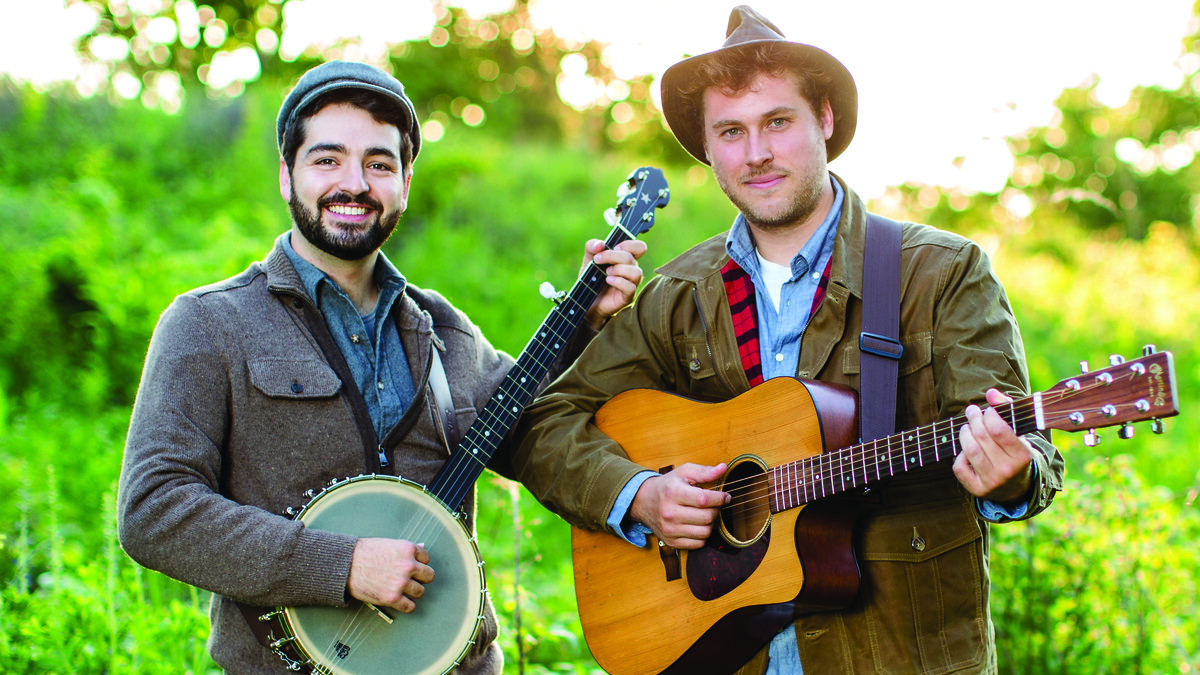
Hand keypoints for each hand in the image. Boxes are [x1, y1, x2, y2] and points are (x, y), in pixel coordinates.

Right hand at [347, 538, 433, 613]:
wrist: (345, 565)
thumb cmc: (364, 553)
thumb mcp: (389, 544)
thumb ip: (406, 550)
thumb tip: (422, 549)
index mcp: (408, 549)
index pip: (426, 558)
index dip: (418, 563)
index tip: (412, 566)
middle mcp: (408, 565)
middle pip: (429, 576)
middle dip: (420, 578)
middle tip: (410, 579)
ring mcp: (401, 582)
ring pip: (420, 592)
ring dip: (412, 592)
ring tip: (402, 589)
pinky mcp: (392, 598)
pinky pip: (410, 606)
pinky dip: (406, 606)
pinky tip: (400, 601)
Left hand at [581, 238, 646, 329]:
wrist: (585, 300)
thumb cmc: (591, 279)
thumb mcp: (588, 259)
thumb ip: (591, 247)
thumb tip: (600, 244)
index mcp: (625, 259)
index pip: (639, 247)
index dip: (629, 244)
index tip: (613, 247)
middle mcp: (631, 270)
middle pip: (631, 257)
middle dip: (612, 256)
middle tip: (598, 260)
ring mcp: (631, 284)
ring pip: (636, 272)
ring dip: (619, 269)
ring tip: (606, 273)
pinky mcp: (627, 297)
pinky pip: (630, 287)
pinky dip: (618, 282)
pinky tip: (608, 280)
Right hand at [630, 463, 728, 549]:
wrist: (644, 502)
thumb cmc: (667, 486)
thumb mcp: (684, 473)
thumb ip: (704, 471)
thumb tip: (723, 468)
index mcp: (673, 493)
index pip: (704, 499)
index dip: (720, 498)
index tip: (725, 496)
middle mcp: (670, 513)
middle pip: (707, 517)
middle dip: (716, 510)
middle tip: (714, 505)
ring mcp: (670, 530)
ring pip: (705, 532)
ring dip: (710, 523)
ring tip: (705, 514)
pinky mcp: (671, 542)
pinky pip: (698, 544)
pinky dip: (702, 535)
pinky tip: (698, 524)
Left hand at [953, 389, 1035, 504]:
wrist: (1017, 487)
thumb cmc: (1015, 452)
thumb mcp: (1018, 432)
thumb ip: (1006, 408)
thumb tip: (990, 392)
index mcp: (1022, 456)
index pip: (998, 430)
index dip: (988, 415)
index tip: (986, 411)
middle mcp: (1007, 470)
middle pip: (981, 437)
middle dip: (973, 420)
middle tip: (971, 412)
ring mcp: (992, 482)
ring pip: (969, 451)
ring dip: (964, 434)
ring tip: (966, 428)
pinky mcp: (977, 489)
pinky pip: (960, 468)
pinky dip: (959, 456)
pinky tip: (965, 451)